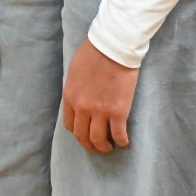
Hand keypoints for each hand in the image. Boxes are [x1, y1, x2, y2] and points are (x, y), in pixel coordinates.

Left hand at [60, 38, 138, 153]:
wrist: (113, 47)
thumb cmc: (94, 53)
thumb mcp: (75, 72)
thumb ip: (75, 89)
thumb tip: (79, 100)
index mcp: (70, 97)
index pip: (70, 125)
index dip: (78, 133)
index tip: (85, 135)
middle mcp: (83, 108)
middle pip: (83, 136)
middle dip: (90, 145)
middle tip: (97, 147)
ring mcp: (101, 111)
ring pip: (99, 140)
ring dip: (104, 148)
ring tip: (110, 148)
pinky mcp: (119, 111)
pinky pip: (119, 134)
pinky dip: (122, 141)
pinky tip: (124, 142)